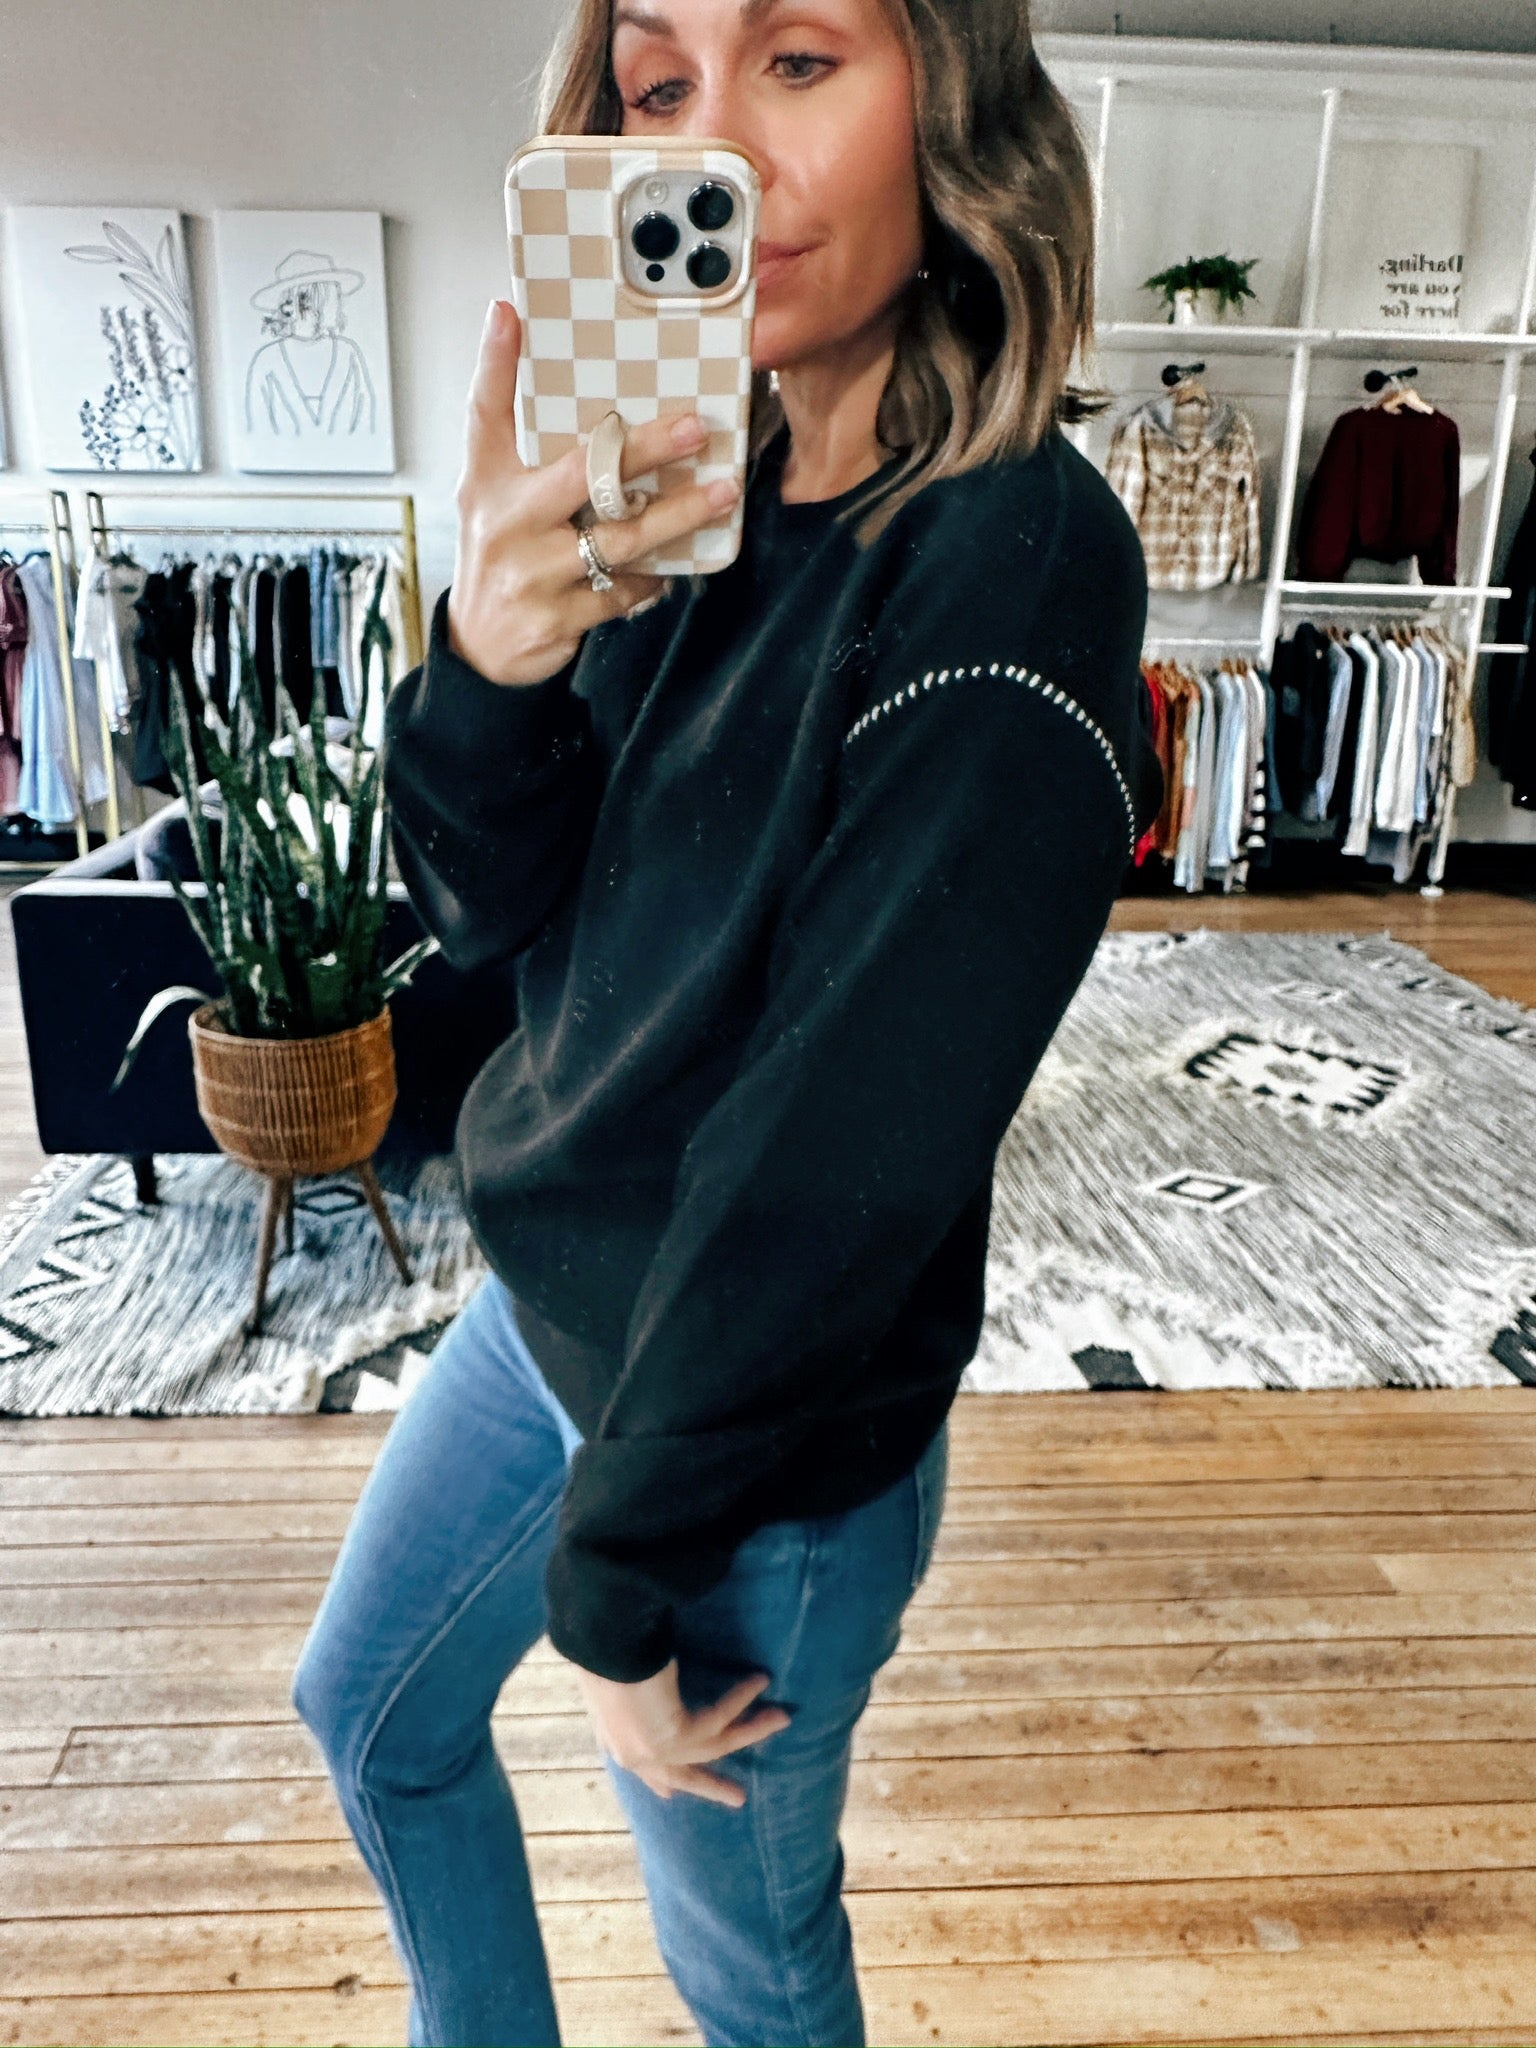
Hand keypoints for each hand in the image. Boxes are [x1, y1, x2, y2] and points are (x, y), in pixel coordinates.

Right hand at [448, 298, 741, 686]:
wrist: (480, 648)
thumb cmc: (502, 556)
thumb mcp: (493, 496)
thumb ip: (519, 442)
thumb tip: (545, 371)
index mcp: (488, 483)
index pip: (484, 413)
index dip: (494, 363)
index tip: (508, 313)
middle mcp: (506, 522)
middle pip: (581, 474)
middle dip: (642, 449)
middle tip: (693, 427)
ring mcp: (532, 573)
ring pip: (618, 538)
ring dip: (676, 515)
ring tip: (720, 493)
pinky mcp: (557, 617)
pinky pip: (623, 590)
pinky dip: (654, 575)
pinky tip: (675, 562)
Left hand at [572, 1656, 791, 1808]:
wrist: (598, 1640)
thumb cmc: (602, 1644)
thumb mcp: (612, 1670)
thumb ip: (630, 1685)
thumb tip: (645, 1666)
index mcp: (615, 1736)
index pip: (641, 1768)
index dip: (659, 1783)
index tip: (669, 1797)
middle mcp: (631, 1750)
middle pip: (679, 1775)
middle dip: (710, 1786)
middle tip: (739, 1799)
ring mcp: (652, 1750)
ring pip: (712, 1747)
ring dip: (751, 1731)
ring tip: (783, 1718)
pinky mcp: (673, 1738)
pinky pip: (719, 1720)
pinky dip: (741, 1699)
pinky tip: (760, 1680)